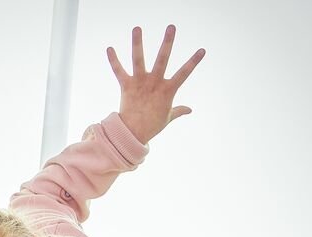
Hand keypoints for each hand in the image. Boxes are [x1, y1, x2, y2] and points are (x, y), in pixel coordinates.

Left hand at [107, 25, 203, 143]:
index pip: (184, 73)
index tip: (202, 50)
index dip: (193, 62)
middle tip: (171, 27)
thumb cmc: (152, 125)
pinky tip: (109, 48)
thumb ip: (179, 110)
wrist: (132, 134)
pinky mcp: (126, 86)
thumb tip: (190, 109)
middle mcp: (154, 83)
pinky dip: (113, 60)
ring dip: (137, 43)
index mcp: (167, 90)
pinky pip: (118, 71)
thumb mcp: (168, 117)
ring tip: (137, 28)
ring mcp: (140, 83)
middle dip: (167, 43)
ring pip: (138, 60)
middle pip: (162, 59)